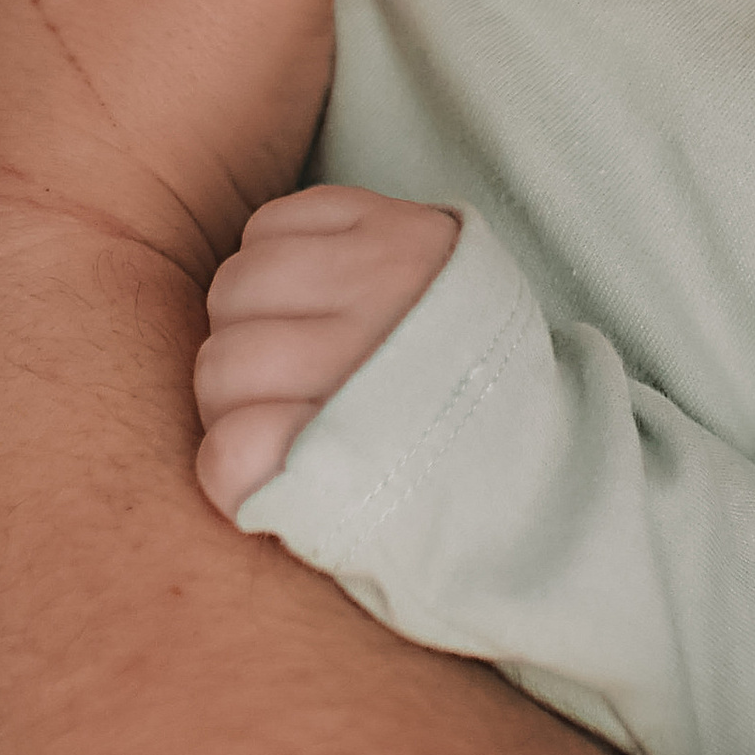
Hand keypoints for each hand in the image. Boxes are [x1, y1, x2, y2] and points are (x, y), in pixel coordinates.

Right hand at [194, 185, 460, 516]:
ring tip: (287, 339)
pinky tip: (307, 288)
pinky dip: (268, 252)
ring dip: (242, 317)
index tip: (256, 465)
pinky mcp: (391, 220)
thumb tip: (222, 460)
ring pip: (236, 285)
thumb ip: (292, 503)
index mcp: (374, 447)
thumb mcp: (376, 534)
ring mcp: (387, 273)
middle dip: (228, 391)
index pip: (233, 453)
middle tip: (270, 402)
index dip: (227, 463)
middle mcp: (380, 351)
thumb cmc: (432, 482)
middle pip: (223, 364)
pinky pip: (271, 222)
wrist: (531, 413)